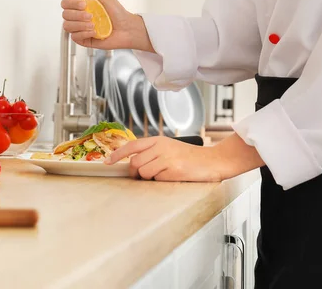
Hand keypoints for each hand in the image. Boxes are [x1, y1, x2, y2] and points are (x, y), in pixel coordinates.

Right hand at [60, 0, 154, 51]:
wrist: (127, 28)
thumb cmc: (117, 12)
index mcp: (81, 6)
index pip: (65, 4)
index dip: (71, 4)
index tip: (84, 4)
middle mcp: (79, 17)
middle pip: (65, 15)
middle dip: (77, 15)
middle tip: (91, 16)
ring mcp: (80, 29)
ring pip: (67, 26)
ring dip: (80, 25)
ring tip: (93, 24)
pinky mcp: (84, 40)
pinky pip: (74, 37)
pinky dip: (84, 33)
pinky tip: (94, 32)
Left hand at [105, 134, 263, 181]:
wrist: (213, 161)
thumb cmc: (191, 157)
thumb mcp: (169, 148)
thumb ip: (152, 152)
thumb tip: (133, 164)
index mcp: (158, 140)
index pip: (131, 145)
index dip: (117, 154)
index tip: (108, 161)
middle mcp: (161, 147)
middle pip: (135, 163)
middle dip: (136, 173)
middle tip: (146, 175)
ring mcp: (167, 158)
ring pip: (144, 173)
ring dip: (151, 177)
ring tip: (165, 173)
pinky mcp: (174, 170)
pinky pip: (157, 179)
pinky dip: (162, 181)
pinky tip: (174, 176)